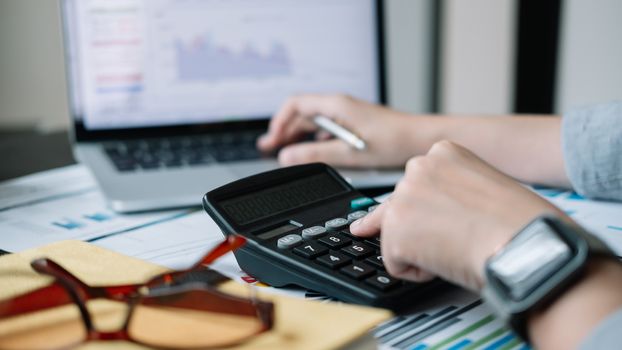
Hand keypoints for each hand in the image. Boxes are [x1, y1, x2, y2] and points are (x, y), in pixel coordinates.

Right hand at [258, 94, 434, 167]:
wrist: (421, 138)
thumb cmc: (393, 142)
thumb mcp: (350, 153)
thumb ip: (316, 154)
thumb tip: (288, 156)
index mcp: (336, 106)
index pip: (295, 104)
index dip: (279, 121)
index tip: (272, 139)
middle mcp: (340, 105)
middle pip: (302, 112)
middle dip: (284, 129)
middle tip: (270, 148)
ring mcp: (348, 113)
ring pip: (314, 120)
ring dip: (298, 134)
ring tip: (286, 150)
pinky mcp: (356, 122)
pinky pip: (327, 126)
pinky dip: (314, 137)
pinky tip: (314, 149)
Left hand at [350, 141, 562, 290]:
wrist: (525, 242)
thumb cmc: (521, 221)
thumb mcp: (486, 183)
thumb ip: (454, 188)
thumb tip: (434, 211)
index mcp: (443, 152)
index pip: (418, 186)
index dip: (437, 212)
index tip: (458, 219)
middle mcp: (417, 167)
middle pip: (402, 209)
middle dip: (423, 229)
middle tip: (460, 237)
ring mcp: (402, 199)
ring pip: (396, 235)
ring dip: (421, 249)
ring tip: (457, 247)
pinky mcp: (395, 232)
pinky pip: (396, 264)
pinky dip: (420, 273)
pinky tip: (449, 261)